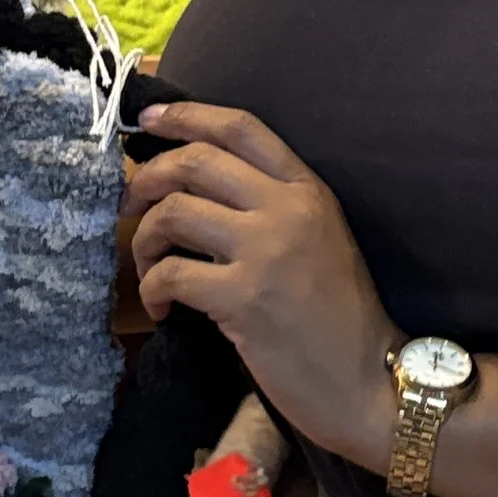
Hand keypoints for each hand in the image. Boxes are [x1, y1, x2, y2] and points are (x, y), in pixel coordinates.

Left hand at [128, 101, 401, 470]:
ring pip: (173, 212)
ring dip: (144, 239)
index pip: (241, 127)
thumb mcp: (320, 241)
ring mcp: (265, 251)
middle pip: (194, 161)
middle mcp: (286, 208)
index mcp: (308, 189)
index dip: (187, 115)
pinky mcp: (242, 298)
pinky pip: (170, 273)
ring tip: (148, 268)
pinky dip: (152, 288)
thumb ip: (272, 208)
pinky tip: (162, 309)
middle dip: (147, 178)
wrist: (369, 381)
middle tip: (129, 205)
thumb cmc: (341, 319)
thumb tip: (194, 191)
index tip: (148, 119)